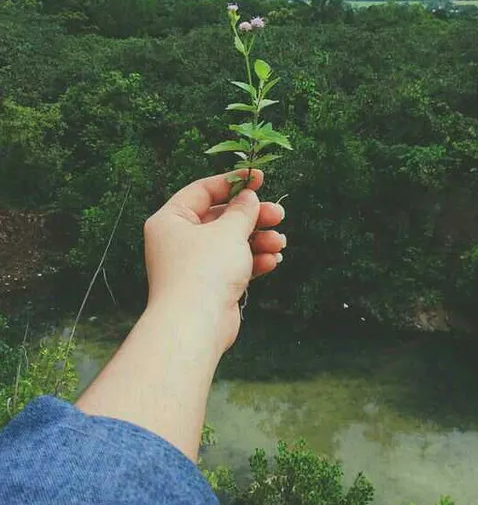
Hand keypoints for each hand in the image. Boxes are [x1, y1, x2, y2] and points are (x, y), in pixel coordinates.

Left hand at [144, 170, 285, 352]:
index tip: (259, 179)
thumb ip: (242, 211)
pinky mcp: (209, 286)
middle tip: (278, 215)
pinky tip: (272, 261)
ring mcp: (193, 265)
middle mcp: (178, 241)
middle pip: (220, 218)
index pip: (202, 191)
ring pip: (230, 243)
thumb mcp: (228, 231)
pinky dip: (253, 262)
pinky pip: (233, 266)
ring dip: (258, 241)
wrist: (196, 325)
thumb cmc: (204, 271)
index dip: (233, 183)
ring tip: (280, 242)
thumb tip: (249, 199)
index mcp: (171, 220)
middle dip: (252, 217)